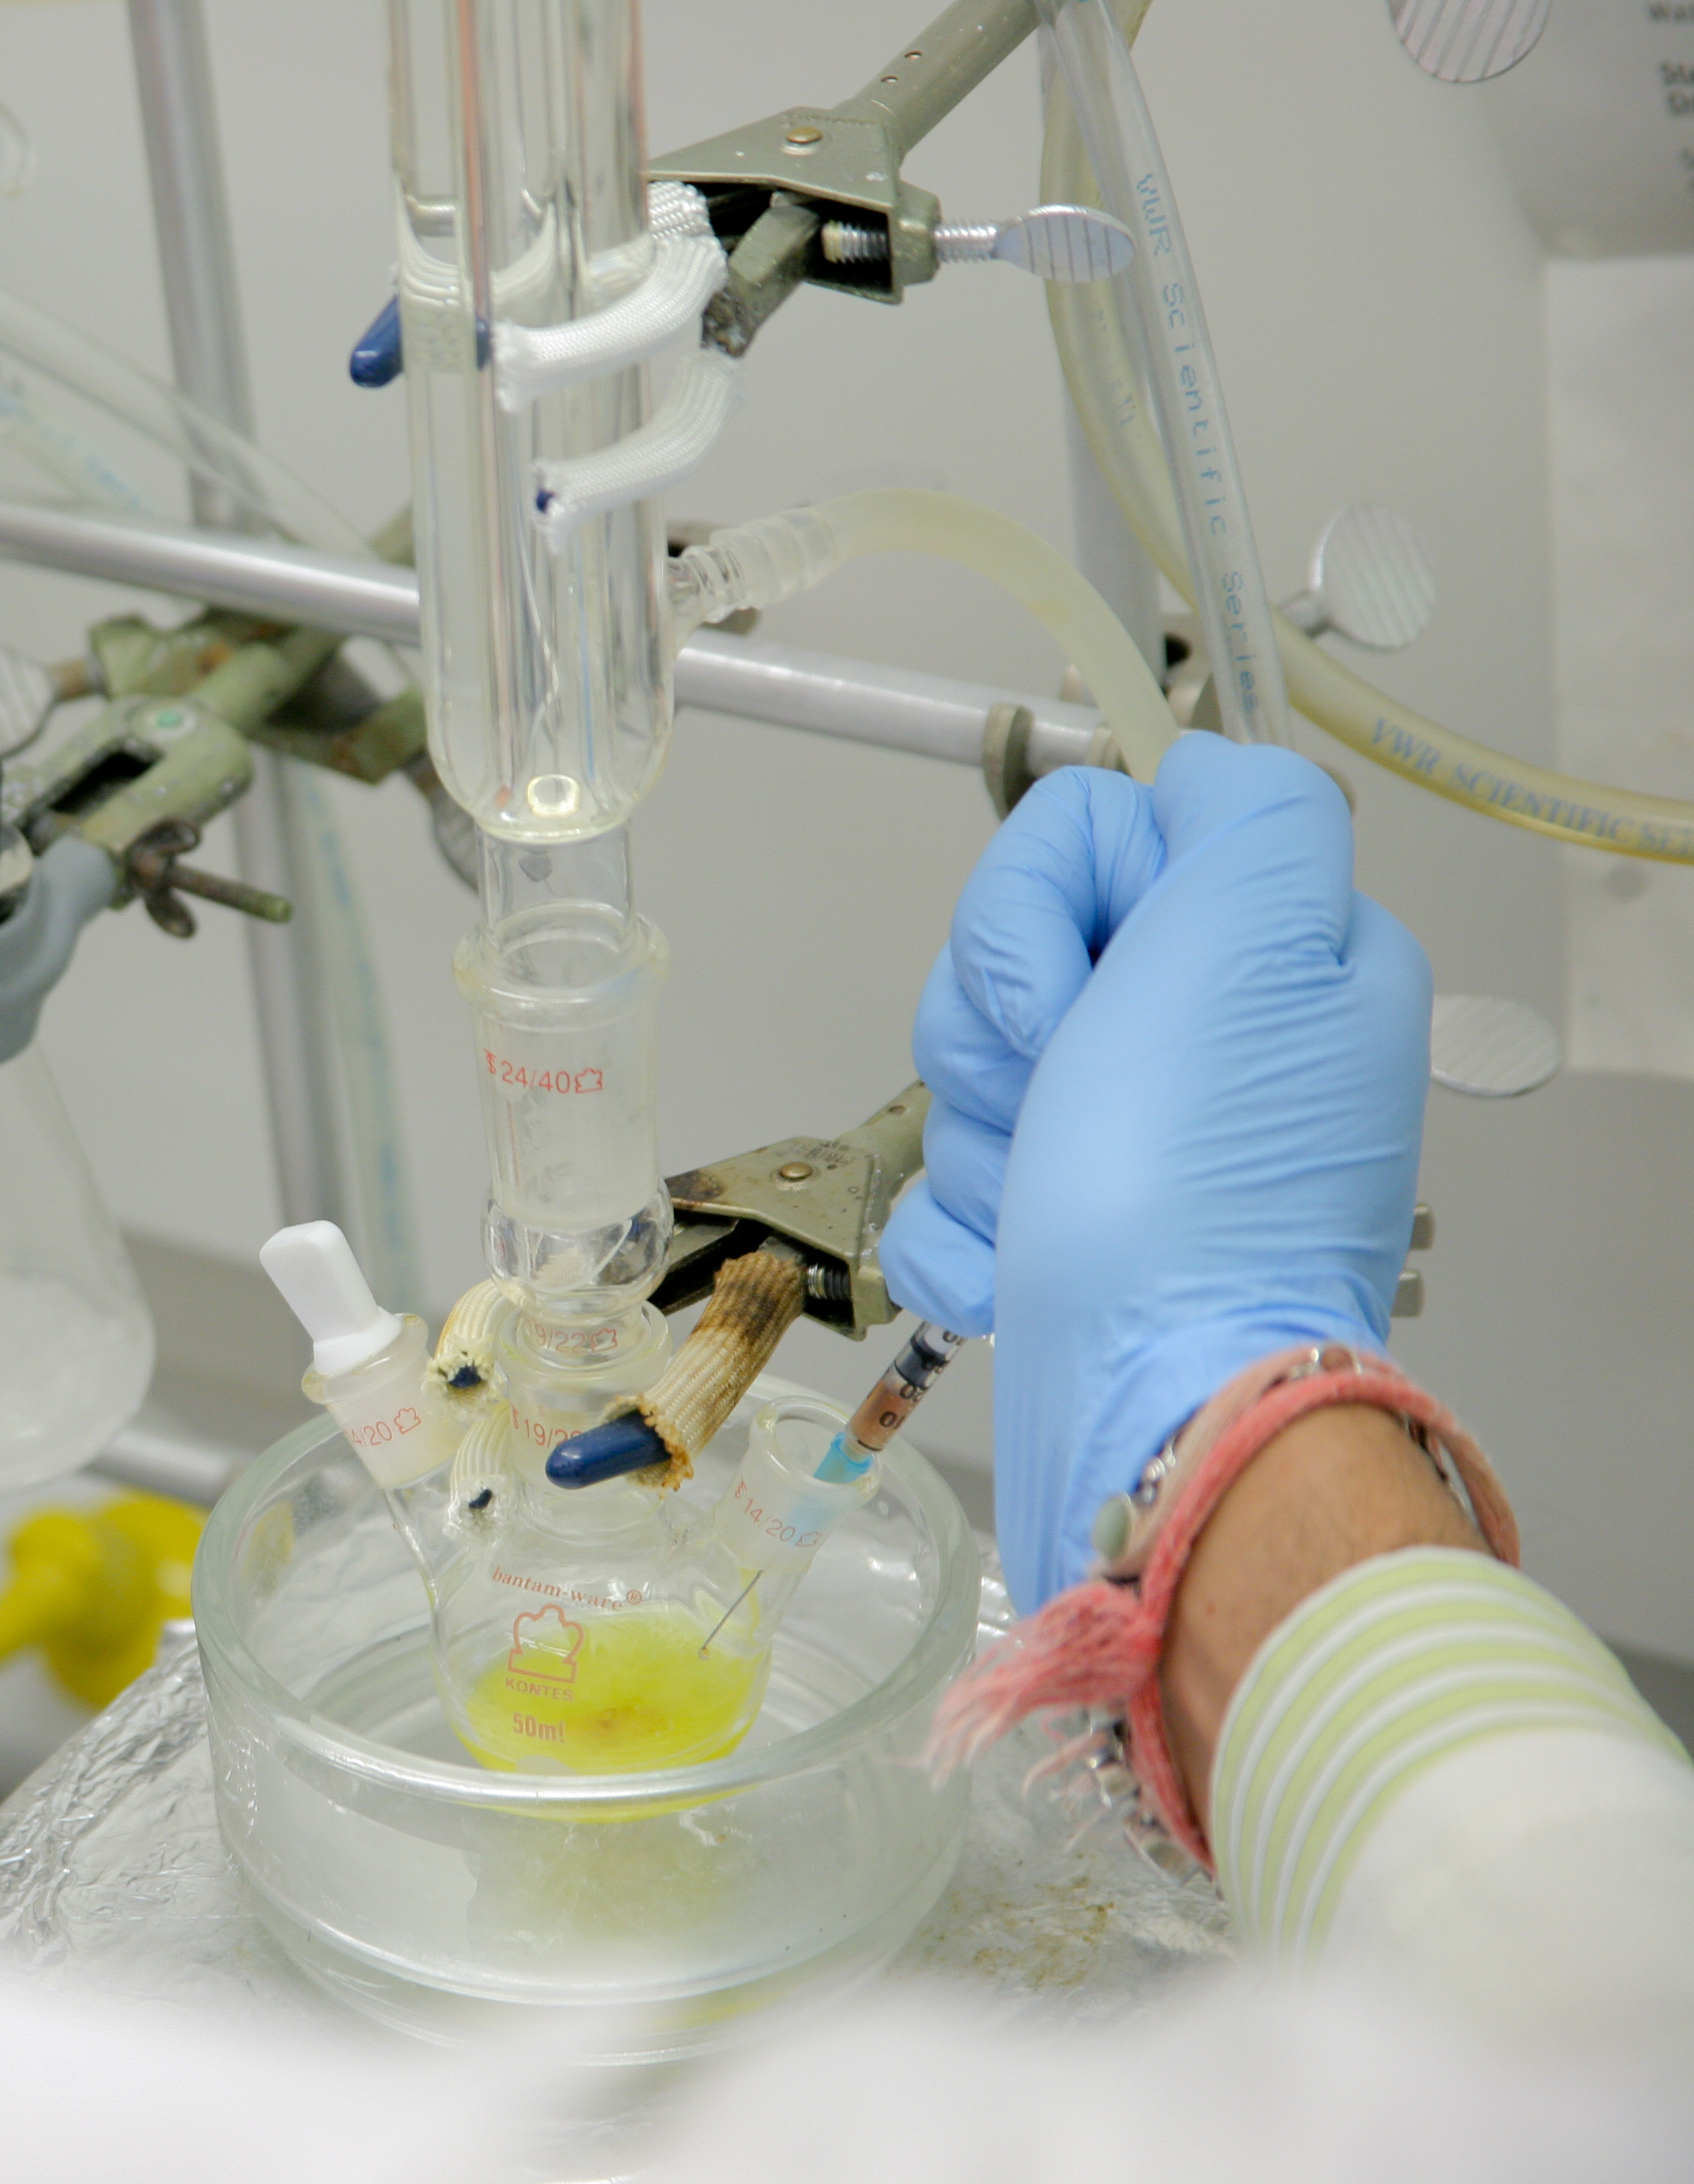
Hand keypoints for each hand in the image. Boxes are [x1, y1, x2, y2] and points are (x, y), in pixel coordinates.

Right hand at [879, 734, 1431, 1608]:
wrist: (1153, 1408)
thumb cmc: (1189, 1187)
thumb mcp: (1260, 929)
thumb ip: (1246, 804)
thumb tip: (1190, 774)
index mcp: (1267, 953)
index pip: (1087, 833)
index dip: (1034, 906)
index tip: (1072, 997)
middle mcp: (1205, 1041)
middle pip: (1005, 952)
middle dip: (989, 1032)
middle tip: (1054, 1103)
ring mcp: (1126, 1147)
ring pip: (965, 1073)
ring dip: (972, 1143)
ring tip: (1042, 1208)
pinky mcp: (1056, 1240)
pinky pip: (946, 1191)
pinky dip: (959, 1236)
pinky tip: (1012, 1272)